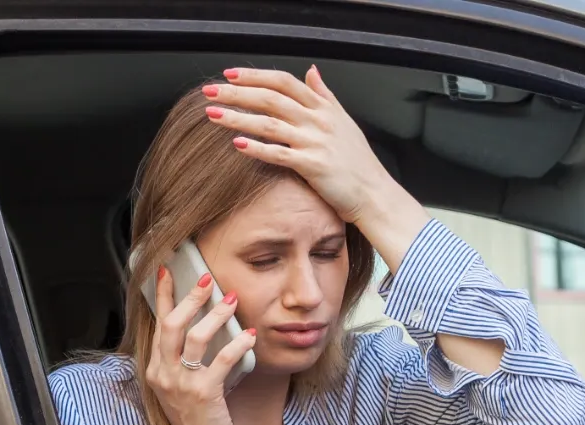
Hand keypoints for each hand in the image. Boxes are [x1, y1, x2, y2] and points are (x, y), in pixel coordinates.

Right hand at [143, 266, 256, 424]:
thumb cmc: (196, 415)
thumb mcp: (179, 384)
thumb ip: (182, 358)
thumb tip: (199, 322)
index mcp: (155, 369)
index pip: (158, 325)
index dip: (162, 297)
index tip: (167, 272)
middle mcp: (163, 374)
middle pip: (172, 325)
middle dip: (190, 298)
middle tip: (207, 281)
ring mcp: (181, 385)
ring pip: (195, 338)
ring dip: (216, 315)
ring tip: (231, 301)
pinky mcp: (203, 394)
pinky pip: (221, 360)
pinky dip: (237, 344)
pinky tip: (249, 335)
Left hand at [204, 67, 428, 268]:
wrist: (374, 194)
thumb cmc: (358, 161)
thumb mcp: (343, 120)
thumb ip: (324, 94)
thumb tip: (311, 70)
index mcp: (322, 107)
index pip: (284, 81)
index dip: (255, 76)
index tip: (230, 75)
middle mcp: (317, 120)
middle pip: (271, 98)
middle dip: (237, 93)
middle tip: (210, 92)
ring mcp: (315, 142)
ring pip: (270, 123)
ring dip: (238, 118)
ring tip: (213, 115)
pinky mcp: (313, 166)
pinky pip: (279, 154)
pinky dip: (257, 148)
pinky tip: (236, 145)